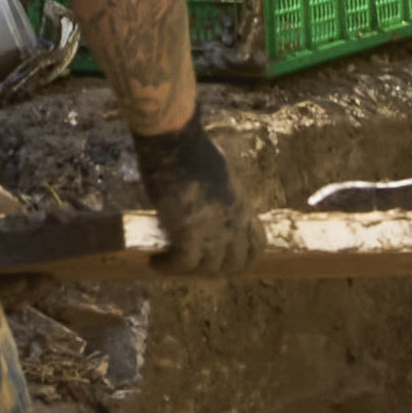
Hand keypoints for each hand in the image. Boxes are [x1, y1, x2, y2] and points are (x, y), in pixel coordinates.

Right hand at [119, 117, 251, 280]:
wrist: (176, 141)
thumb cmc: (191, 147)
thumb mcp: (218, 172)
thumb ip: (218, 192)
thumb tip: (206, 198)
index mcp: (243, 205)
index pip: (257, 244)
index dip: (243, 257)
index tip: (226, 260)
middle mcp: (234, 222)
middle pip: (234, 263)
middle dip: (214, 270)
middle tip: (193, 267)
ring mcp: (214, 230)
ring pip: (207, 268)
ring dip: (186, 271)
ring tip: (166, 265)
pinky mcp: (189, 233)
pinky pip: (182, 264)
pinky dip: (167, 267)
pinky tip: (154, 262)